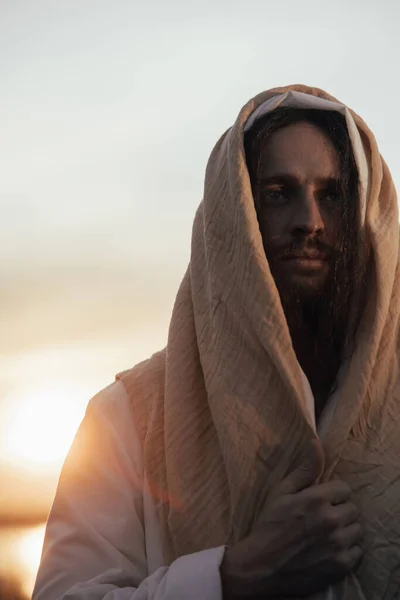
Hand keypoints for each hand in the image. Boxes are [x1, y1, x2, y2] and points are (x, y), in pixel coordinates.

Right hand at [220, 440, 362, 598]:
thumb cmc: (269, 525)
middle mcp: (331, 520)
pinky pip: (358, 551)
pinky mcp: (341, 565)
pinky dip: (347, 550)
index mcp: (316, 499)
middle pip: (352, 508)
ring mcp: (337, 544)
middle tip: (321, 518)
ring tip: (326, 534)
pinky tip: (330, 549)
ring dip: (345, 530)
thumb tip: (316, 443)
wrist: (262, 566)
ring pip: (356, 529)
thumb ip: (304, 469)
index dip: (332, 494)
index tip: (320, 501)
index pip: (344, 488)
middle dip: (339, 510)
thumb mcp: (281, 492)